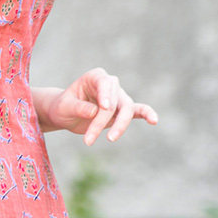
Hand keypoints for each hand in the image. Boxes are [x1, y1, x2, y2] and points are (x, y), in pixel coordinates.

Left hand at [41, 68, 157, 144]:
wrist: (65, 114)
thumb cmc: (63, 107)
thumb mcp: (64, 107)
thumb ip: (78, 107)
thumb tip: (93, 111)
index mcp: (95, 77)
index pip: (105, 83)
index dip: (106, 95)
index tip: (104, 107)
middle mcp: (110, 84)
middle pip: (114, 101)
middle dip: (102, 121)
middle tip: (88, 140)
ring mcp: (118, 97)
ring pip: (127, 109)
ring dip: (119, 126)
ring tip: (110, 140)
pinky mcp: (122, 110)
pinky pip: (138, 111)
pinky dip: (147, 114)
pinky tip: (154, 120)